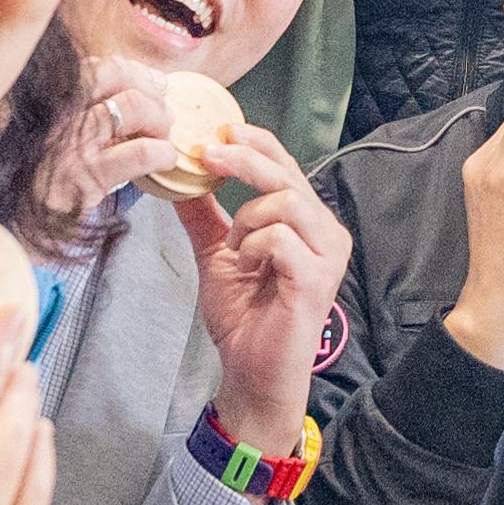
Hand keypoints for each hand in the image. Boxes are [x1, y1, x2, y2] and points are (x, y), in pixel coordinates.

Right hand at [39, 56, 181, 218]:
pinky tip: (164, 160)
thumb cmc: (29, 185)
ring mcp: (68, 144)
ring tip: (165, 136)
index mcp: (44, 103)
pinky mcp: (86, 178)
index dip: (131, 71)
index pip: (93, 67)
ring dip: (160, 118)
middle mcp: (53, 114)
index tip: (153, 83)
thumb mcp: (41, 141)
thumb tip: (124, 99)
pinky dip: (162, 152)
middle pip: (111, 74)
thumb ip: (71, 117)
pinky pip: (140, 153)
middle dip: (147, 87)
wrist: (4, 229)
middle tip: (164, 109)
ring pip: (131, 107)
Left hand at [174, 121, 352, 457]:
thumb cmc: (244, 318)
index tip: (217, 134)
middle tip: (207, 155)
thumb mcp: (217, 253)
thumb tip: (177, 178)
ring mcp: (327, 255)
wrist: (250, 370)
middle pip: (288, 174)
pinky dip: (252, 246)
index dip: (255, 143)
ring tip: (235, 250)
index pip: (287, 166)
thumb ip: (204, 215)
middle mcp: (327, 233)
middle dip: (243, 159)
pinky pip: (280, 238)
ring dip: (246, 220)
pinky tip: (246, 267)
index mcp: (309, 223)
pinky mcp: (316, 278)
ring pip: (286, 201)